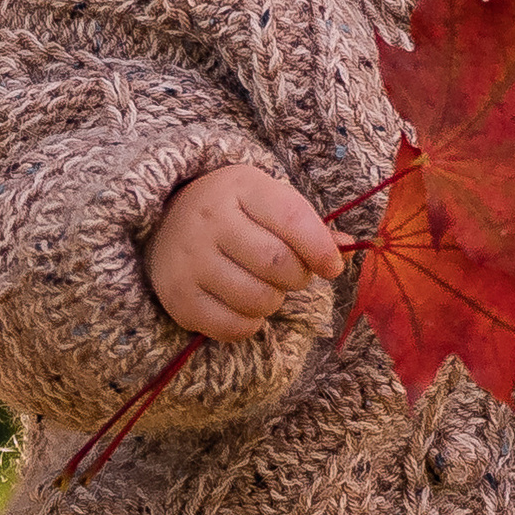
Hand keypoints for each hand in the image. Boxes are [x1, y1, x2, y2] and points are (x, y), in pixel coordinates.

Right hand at [147, 165, 349, 341]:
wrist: (167, 220)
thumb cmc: (234, 212)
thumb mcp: (269, 202)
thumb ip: (309, 226)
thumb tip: (348, 250)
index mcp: (240, 186)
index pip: (292, 219)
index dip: (320, 249)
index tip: (331, 266)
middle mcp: (209, 218)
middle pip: (277, 264)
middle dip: (297, 277)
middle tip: (291, 275)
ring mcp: (190, 259)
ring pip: (257, 298)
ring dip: (273, 301)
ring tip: (264, 288)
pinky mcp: (178, 297)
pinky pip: (232, 327)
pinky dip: (249, 324)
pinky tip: (243, 306)